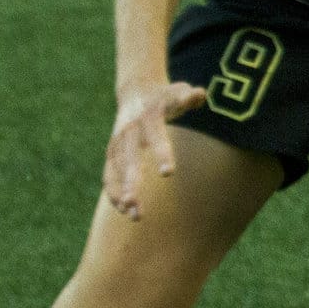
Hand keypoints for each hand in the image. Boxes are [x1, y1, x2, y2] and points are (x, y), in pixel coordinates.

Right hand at [104, 82, 209, 219]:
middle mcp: (130, 132)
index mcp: (149, 118)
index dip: (162, 155)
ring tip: (133, 215)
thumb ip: (188, 97)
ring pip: (116, 171)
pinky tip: (123, 210)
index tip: (168, 174)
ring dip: (122, 193)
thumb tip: (199, 94)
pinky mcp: (112, 152)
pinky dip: (113, 192)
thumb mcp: (177, 93)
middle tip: (135, 204)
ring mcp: (117, 143)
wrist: (136, 92)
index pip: (156, 138)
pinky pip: (109, 175)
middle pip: (129, 160)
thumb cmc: (164, 97)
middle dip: (131, 183)